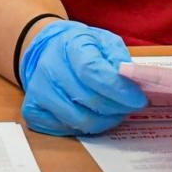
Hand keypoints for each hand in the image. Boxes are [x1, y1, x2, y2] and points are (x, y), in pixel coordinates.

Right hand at [18, 19, 147, 135]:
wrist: (45, 50)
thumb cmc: (79, 47)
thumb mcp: (103, 41)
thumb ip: (119, 59)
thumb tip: (134, 82)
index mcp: (70, 46)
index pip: (93, 72)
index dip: (119, 90)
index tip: (138, 99)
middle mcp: (50, 68)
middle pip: (90, 100)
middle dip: (118, 108)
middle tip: (130, 107)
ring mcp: (39, 91)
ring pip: (79, 120)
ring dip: (104, 121)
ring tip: (114, 112)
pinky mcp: (33, 109)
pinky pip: (65, 130)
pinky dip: (84, 128)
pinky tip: (92, 115)